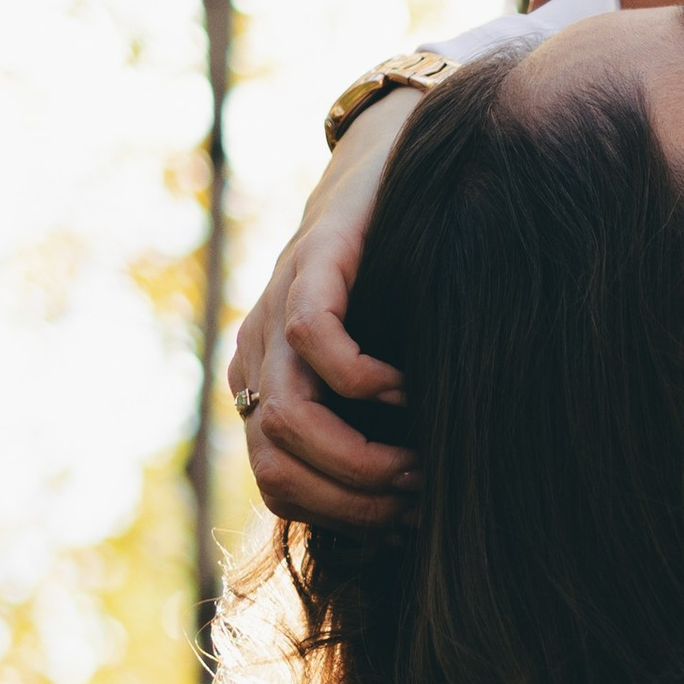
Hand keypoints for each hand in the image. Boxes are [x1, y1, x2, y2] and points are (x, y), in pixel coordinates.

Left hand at [226, 87, 425, 526]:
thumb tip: (420, 510)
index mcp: (271, 389)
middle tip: (418, 497)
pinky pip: (315, 338)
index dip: (342, 517)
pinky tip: (410, 385)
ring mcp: (278, 309)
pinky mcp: (312, 263)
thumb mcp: (393, 366)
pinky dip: (365, 380)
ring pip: (288, 418)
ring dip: (360, 458)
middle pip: (275, 467)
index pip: (280, 486)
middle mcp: (262, 356)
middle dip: (352, 500)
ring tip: (420, 459)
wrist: (397, 162)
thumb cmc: (409, 279)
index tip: (405, 521)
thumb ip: (384, 426)